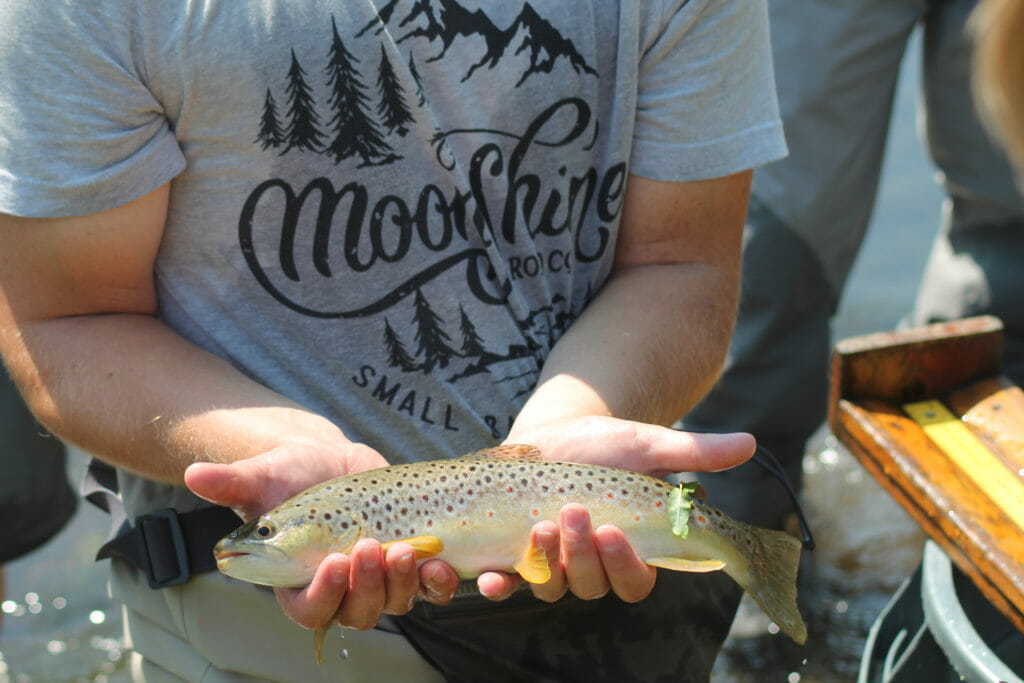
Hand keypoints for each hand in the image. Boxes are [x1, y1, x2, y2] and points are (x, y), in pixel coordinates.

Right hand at [184, 441, 460, 630]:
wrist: (327, 462)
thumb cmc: (287, 474)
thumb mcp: (261, 474)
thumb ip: (232, 482)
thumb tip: (195, 474)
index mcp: (295, 584)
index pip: (308, 610)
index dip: (323, 594)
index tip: (334, 561)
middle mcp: (338, 591)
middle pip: (356, 612)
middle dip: (368, 586)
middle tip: (374, 547)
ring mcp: (376, 580)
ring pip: (394, 602)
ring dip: (403, 582)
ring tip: (407, 547)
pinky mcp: (407, 562)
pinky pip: (427, 586)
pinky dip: (437, 580)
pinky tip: (440, 559)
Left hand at [476, 415, 754, 602]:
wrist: (551, 432)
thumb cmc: (605, 444)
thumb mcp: (647, 444)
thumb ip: (694, 451)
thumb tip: (749, 443)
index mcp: (630, 549)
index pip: (637, 581)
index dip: (627, 567)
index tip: (615, 531)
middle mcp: (592, 565)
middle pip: (593, 586)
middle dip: (583, 556)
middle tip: (574, 514)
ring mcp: (552, 563)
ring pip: (553, 587)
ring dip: (546, 564)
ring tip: (541, 525)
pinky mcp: (515, 555)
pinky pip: (508, 584)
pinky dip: (499, 586)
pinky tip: (490, 579)